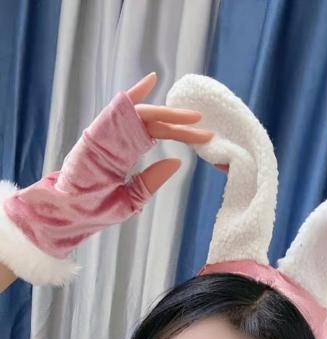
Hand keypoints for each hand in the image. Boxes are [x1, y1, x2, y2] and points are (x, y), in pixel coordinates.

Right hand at [0, 72, 214, 285]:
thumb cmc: (94, 210)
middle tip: (204, 125)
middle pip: (153, 124)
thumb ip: (151, 181)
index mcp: (125, 153)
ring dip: (167, 113)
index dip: (179, 133)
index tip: (203, 136)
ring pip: (141, 116)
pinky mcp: (97, 135)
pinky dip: (134, 96)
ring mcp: (106, 135)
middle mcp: (117, 140)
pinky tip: (151, 81)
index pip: (155, 135)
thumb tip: (177, 161)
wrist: (68, 216)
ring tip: (191, 117)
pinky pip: (117, 110)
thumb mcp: (131, 199)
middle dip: (179, 124)